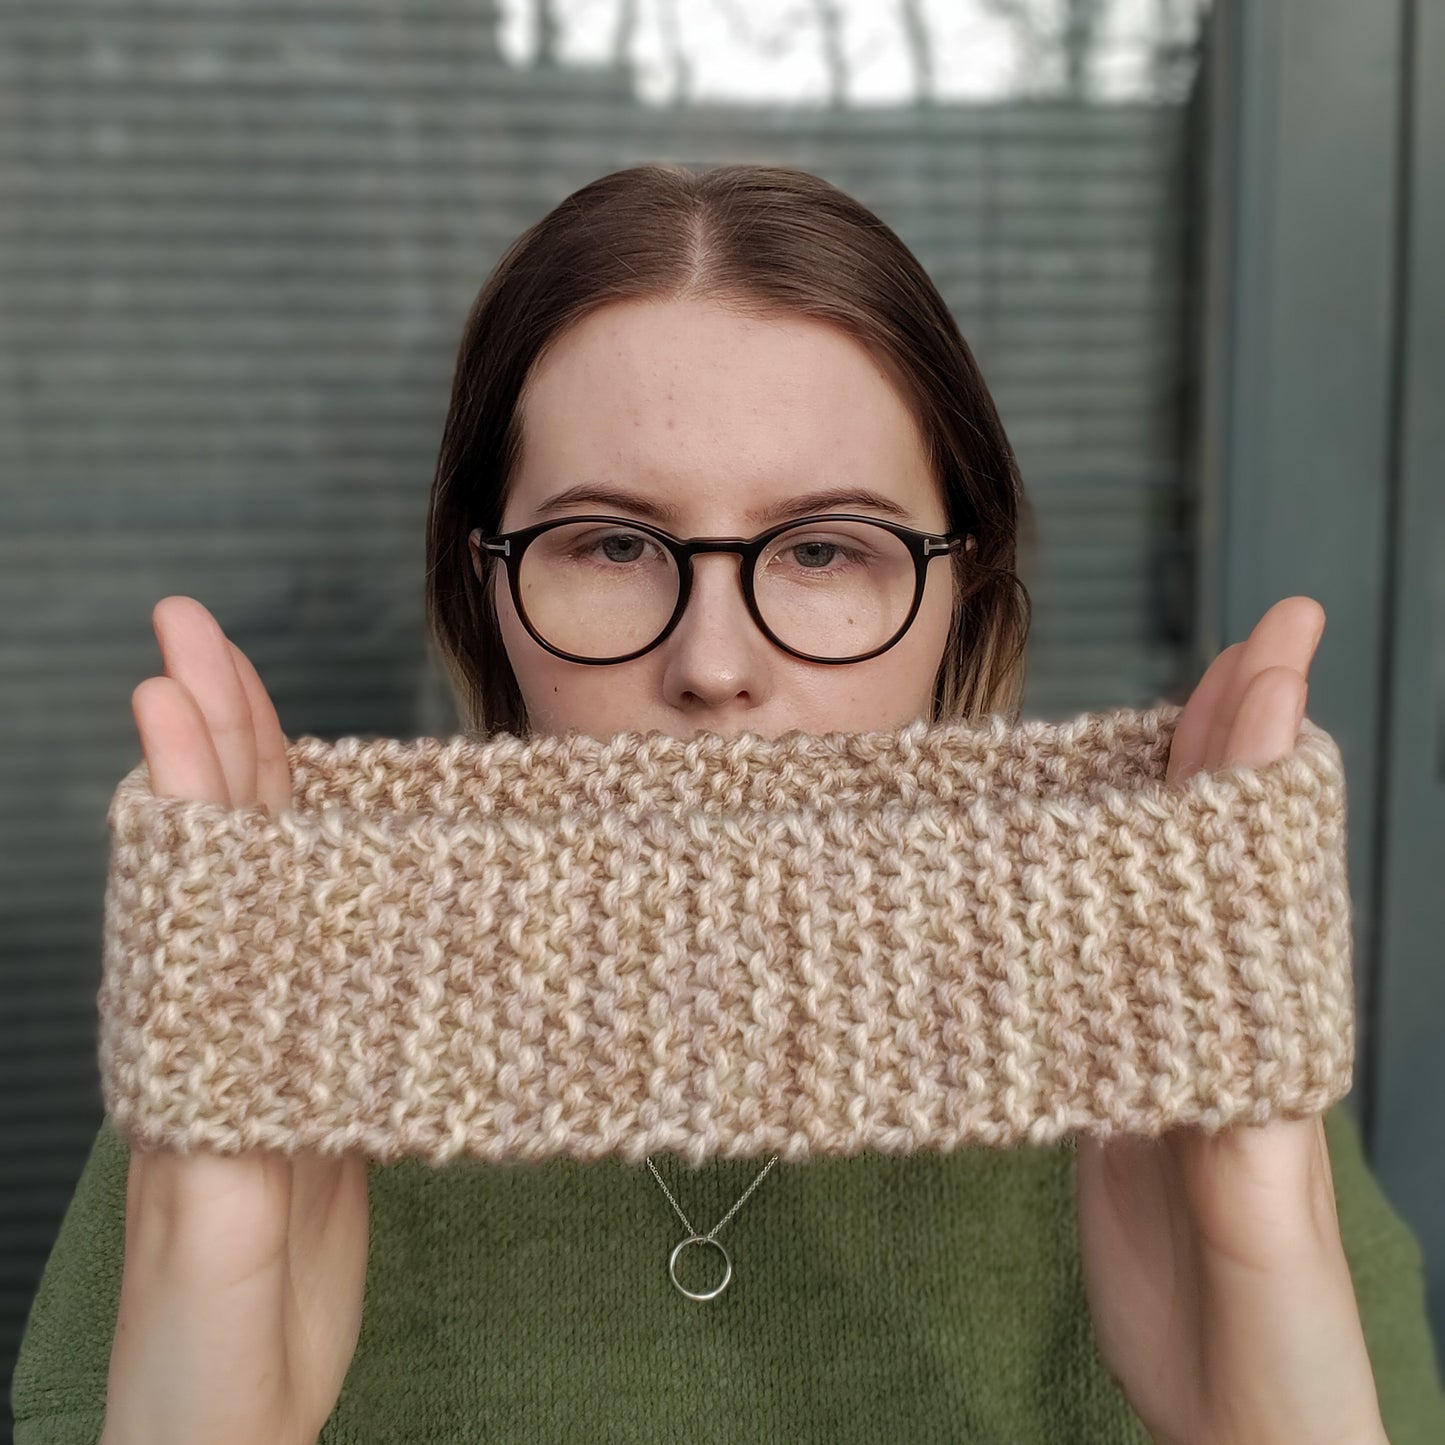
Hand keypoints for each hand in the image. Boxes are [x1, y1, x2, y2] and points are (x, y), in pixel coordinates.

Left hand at [101, 597, 368, 1444]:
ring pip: (262, 887)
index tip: (176, 674)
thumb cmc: (200, 1352)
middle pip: (219, 852)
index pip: (190, 878)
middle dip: (210, 736)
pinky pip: (314, 950)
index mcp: (181, 1048)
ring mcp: (259, 1044)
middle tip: (199, 633)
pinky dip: (323, 878)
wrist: (224, 1423)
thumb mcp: (213, 1251)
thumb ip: (224, 1146)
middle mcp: (213, 1026)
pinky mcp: (309, 1079)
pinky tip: (334, 849)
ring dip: (259, 786)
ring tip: (253, 701)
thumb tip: (233, 1030)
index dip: (189, 772)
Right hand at [1073, 597, 1388, 1444]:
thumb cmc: (1277, 1356)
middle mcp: (1231, 1022)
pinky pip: (1109, 963)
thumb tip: (1226, 1047)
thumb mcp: (1261, 1256)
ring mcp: (1176, 1046)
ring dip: (1169, 797)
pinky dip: (1092, 894)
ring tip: (1161, 716)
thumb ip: (1248, 1158)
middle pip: (1231, 852)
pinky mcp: (1120, 1084)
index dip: (1267, 747)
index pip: (1268, 865)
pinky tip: (1068, 864)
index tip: (1274, 643)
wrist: (1241, 1424)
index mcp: (1274, 1038)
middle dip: (1239, 738)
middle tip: (1250, 639)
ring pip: (1172, 894)